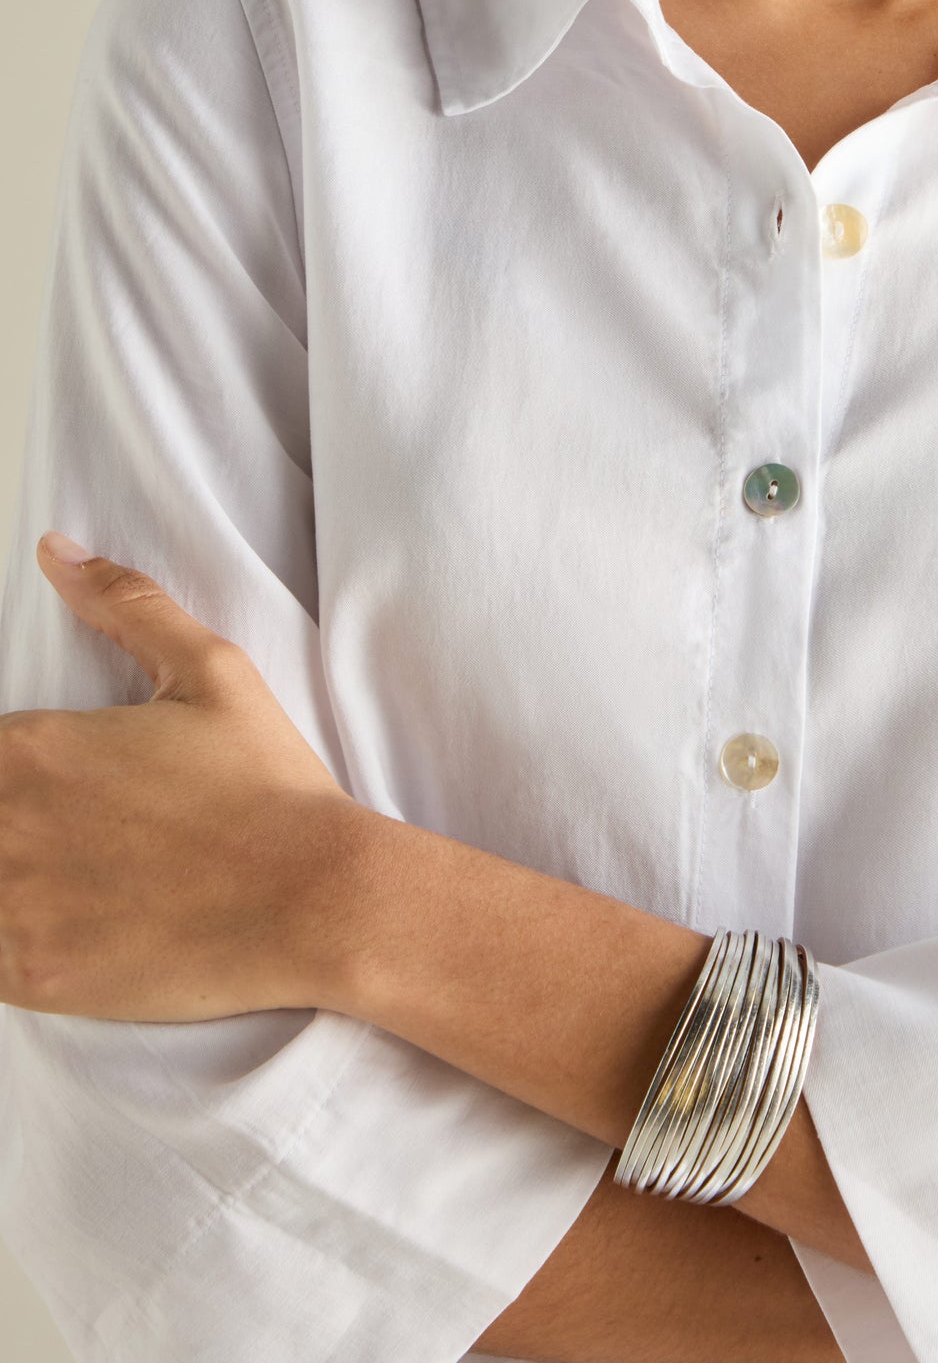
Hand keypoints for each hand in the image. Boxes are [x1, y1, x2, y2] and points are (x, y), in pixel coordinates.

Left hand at [0, 534, 366, 1023]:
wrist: (315, 896)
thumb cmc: (265, 782)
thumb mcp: (209, 669)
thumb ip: (124, 604)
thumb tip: (54, 551)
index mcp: (31, 746)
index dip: (10, 770)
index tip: (51, 788)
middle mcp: (5, 822)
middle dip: (11, 820)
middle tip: (84, 830)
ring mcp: (10, 906)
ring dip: (8, 875)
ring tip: (77, 876)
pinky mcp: (29, 976)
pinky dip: (11, 940)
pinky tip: (68, 924)